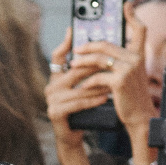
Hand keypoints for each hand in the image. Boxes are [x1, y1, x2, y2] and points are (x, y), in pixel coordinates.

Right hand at [45, 30, 105, 146]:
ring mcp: (51, 99)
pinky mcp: (54, 112)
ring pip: (79, 88)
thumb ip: (88, 71)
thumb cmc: (81, 109)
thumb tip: (100, 51)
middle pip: (75, 70)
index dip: (66, 43)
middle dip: (96, 66)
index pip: (58, 56)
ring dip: (98, 85)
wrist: (72, 135)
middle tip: (113, 62)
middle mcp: (51, 86)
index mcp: (56, 77)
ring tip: (114, 82)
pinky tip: (105, 98)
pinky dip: (92, 101)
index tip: (73, 29)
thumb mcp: (84, 88)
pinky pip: (77, 103)